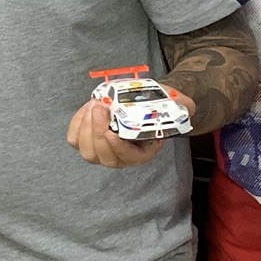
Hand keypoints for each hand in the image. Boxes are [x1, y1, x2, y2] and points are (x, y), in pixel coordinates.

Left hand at [64, 91, 188, 167]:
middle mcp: (120, 157)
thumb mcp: (177, 104)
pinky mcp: (86, 141)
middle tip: (101, 107)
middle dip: (97, 131)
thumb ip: (183, 105)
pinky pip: (75, 139)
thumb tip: (185, 103)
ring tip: (94, 104)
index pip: (127, 158)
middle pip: (102, 156)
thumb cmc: (158, 105)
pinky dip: (77, 124)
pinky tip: (87, 108)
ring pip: (86, 150)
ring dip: (86, 127)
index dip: (118, 148)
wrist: (141, 102)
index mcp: (142, 152)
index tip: (111, 133)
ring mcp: (101, 151)